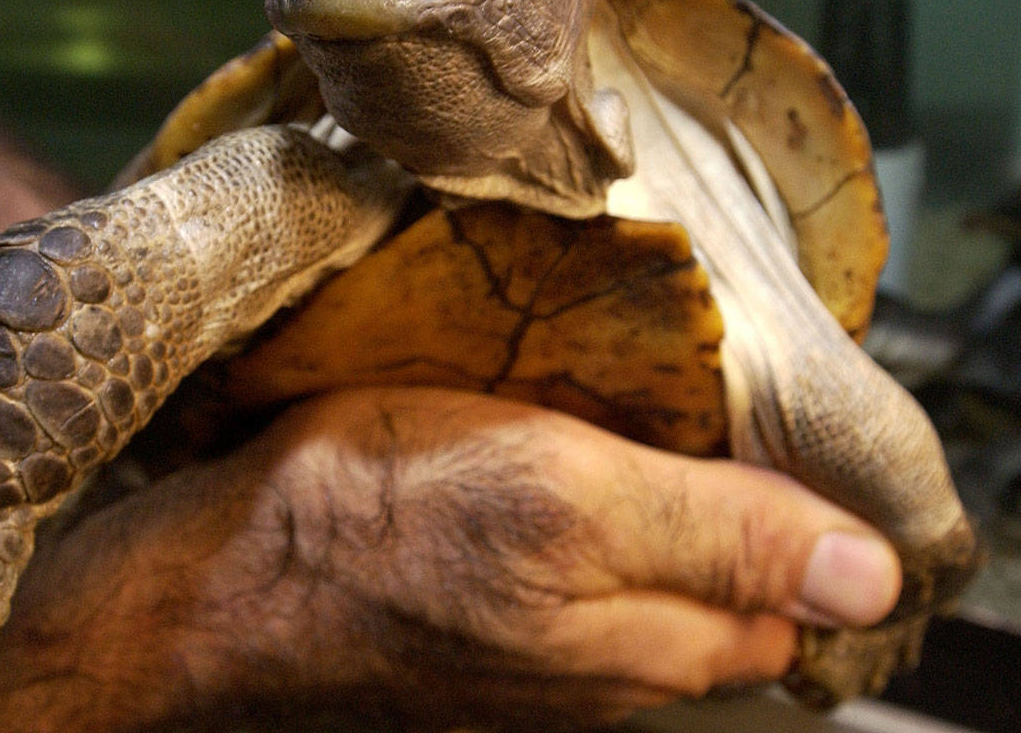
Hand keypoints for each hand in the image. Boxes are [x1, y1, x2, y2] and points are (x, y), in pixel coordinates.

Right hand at [0, 386, 900, 732]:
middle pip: (729, 596)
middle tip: (690, 412)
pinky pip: (574, 588)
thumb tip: (869, 571)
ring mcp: (543, 665)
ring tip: (610, 430)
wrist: (216, 587)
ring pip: (649, 588)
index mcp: (646, 639)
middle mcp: (609, 673)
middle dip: (737, 507)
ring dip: (654, 510)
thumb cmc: (369, 522)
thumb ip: (719, 533)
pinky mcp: (485, 643)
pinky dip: (581, 525)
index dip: (804, 506)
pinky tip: (532, 473)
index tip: (766, 422)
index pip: (796, 592)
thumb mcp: (557, 497)